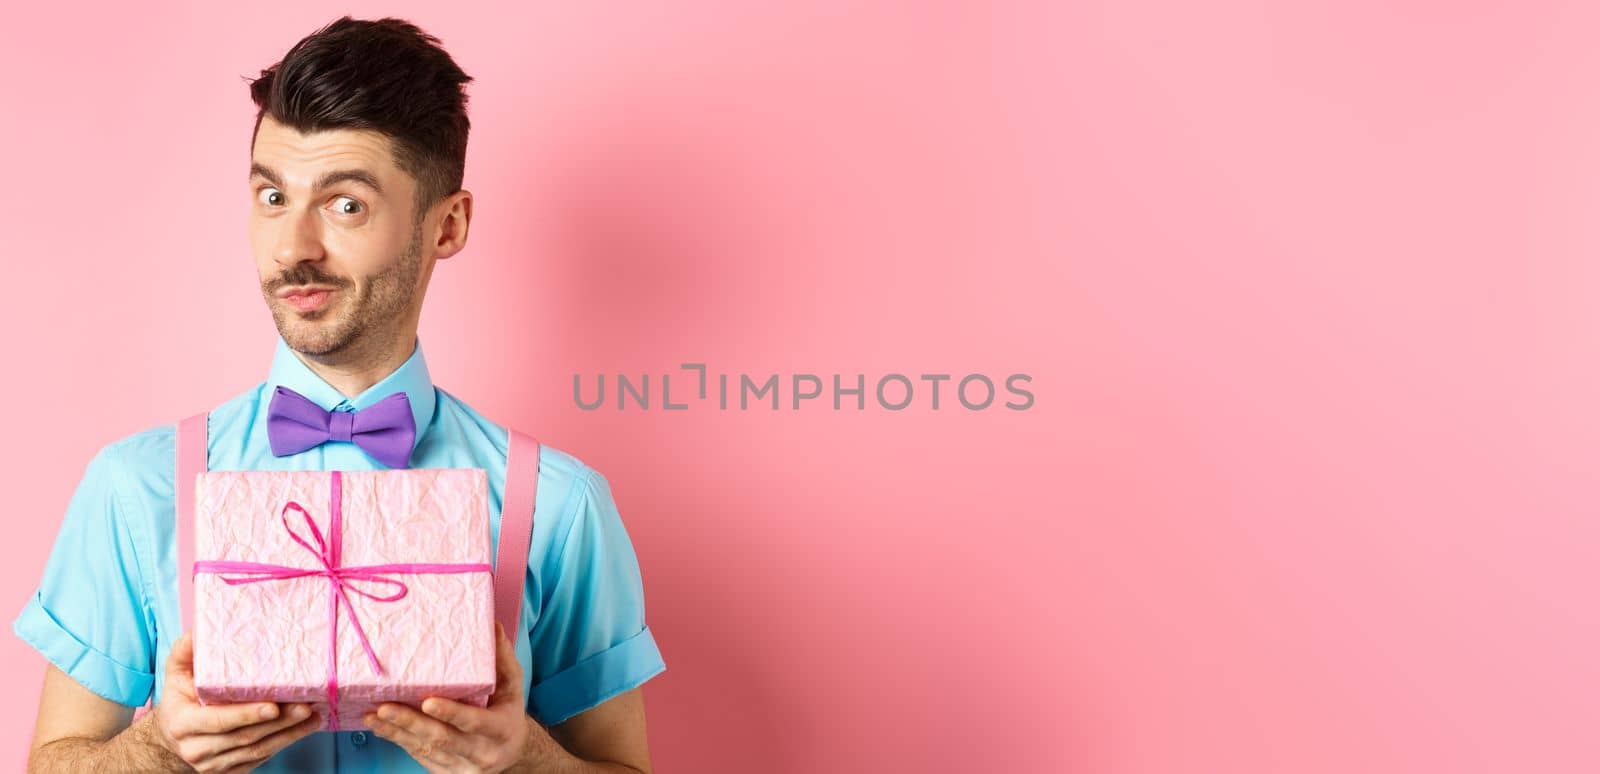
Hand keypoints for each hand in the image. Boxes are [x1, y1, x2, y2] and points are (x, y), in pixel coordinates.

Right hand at [152, 631, 322, 772]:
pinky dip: (284, 742)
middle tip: (306, 706)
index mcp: (183, 724)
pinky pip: (260, 758)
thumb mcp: (176, 674)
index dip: (247, 714)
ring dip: (289, 734)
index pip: (218, 721)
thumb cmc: (179, 699)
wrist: (171, 737)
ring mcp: (214, 764)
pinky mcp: (230, 771)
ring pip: (257, 751)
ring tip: (313, 716)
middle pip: (245, 737)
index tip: (273, 706)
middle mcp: (197, 748)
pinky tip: (303, 728)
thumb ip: (186, 652)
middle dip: (279, 723)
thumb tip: (201, 629)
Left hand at [363, 621, 535, 772]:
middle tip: (385, 708)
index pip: (474, 723)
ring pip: (425, 749)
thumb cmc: (507, 713)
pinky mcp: (445, 772)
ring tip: (373, 716)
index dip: (451, 713)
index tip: (428, 702)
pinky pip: (419, 755)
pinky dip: (398, 740)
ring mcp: (461, 767)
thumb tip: (493, 627)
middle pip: (442, 739)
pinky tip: (380, 727)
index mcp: (500, 730)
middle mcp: (481, 753)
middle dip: (411, 723)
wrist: (511, 755)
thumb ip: (503, 660)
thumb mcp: (513, 688)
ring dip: (397, 732)